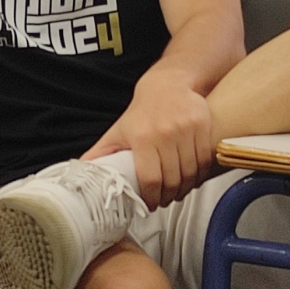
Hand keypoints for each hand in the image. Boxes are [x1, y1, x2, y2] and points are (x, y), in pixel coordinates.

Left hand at [82, 73, 213, 208]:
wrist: (167, 84)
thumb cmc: (141, 112)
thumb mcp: (118, 131)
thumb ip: (101, 153)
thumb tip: (84, 171)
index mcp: (142, 137)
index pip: (150, 178)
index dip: (151, 197)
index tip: (150, 204)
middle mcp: (165, 132)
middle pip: (172, 179)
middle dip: (168, 196)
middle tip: (164, 201)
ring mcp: (186, 128)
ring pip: (190, 172)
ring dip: (185, 189)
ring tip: (177, 192)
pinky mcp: (202, 125)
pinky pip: (205, 160)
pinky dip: (200, 175)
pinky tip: (191, 179)